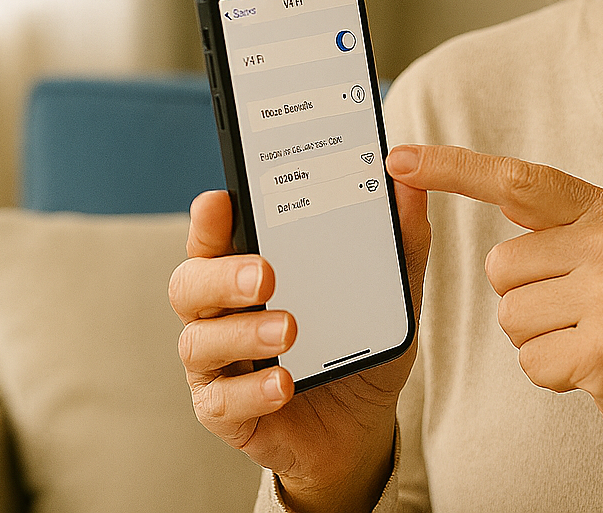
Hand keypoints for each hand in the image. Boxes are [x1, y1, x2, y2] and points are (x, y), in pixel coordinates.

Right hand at [168, 186, 430, 512]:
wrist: (361, 422)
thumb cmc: (357, 344)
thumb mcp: (389, 291)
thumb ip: (399, 237)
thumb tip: (412, 180)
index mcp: (248, 270)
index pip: (214, 237)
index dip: (209, 220)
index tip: (221, 201)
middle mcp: (221, 313)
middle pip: (190, 284)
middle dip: (222, 275)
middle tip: (265, 273)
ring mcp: (218, 365)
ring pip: (199, 341)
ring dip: (243, 333)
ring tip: (290, 329)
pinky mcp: (226, 411)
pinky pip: (222, 401)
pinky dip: (252, 390)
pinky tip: (283, 383)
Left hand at [385, 145, 602, 478]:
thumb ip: (557, 229)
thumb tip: (491, 188)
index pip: (517, 180)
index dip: (453, 168)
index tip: (400, 159)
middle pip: (500, 267)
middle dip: (523, 302)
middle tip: (579, 317)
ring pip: (510, 317)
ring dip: (538, 341)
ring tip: (589, 340)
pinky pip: (530, 360)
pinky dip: (553, 375)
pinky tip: (594, 371)